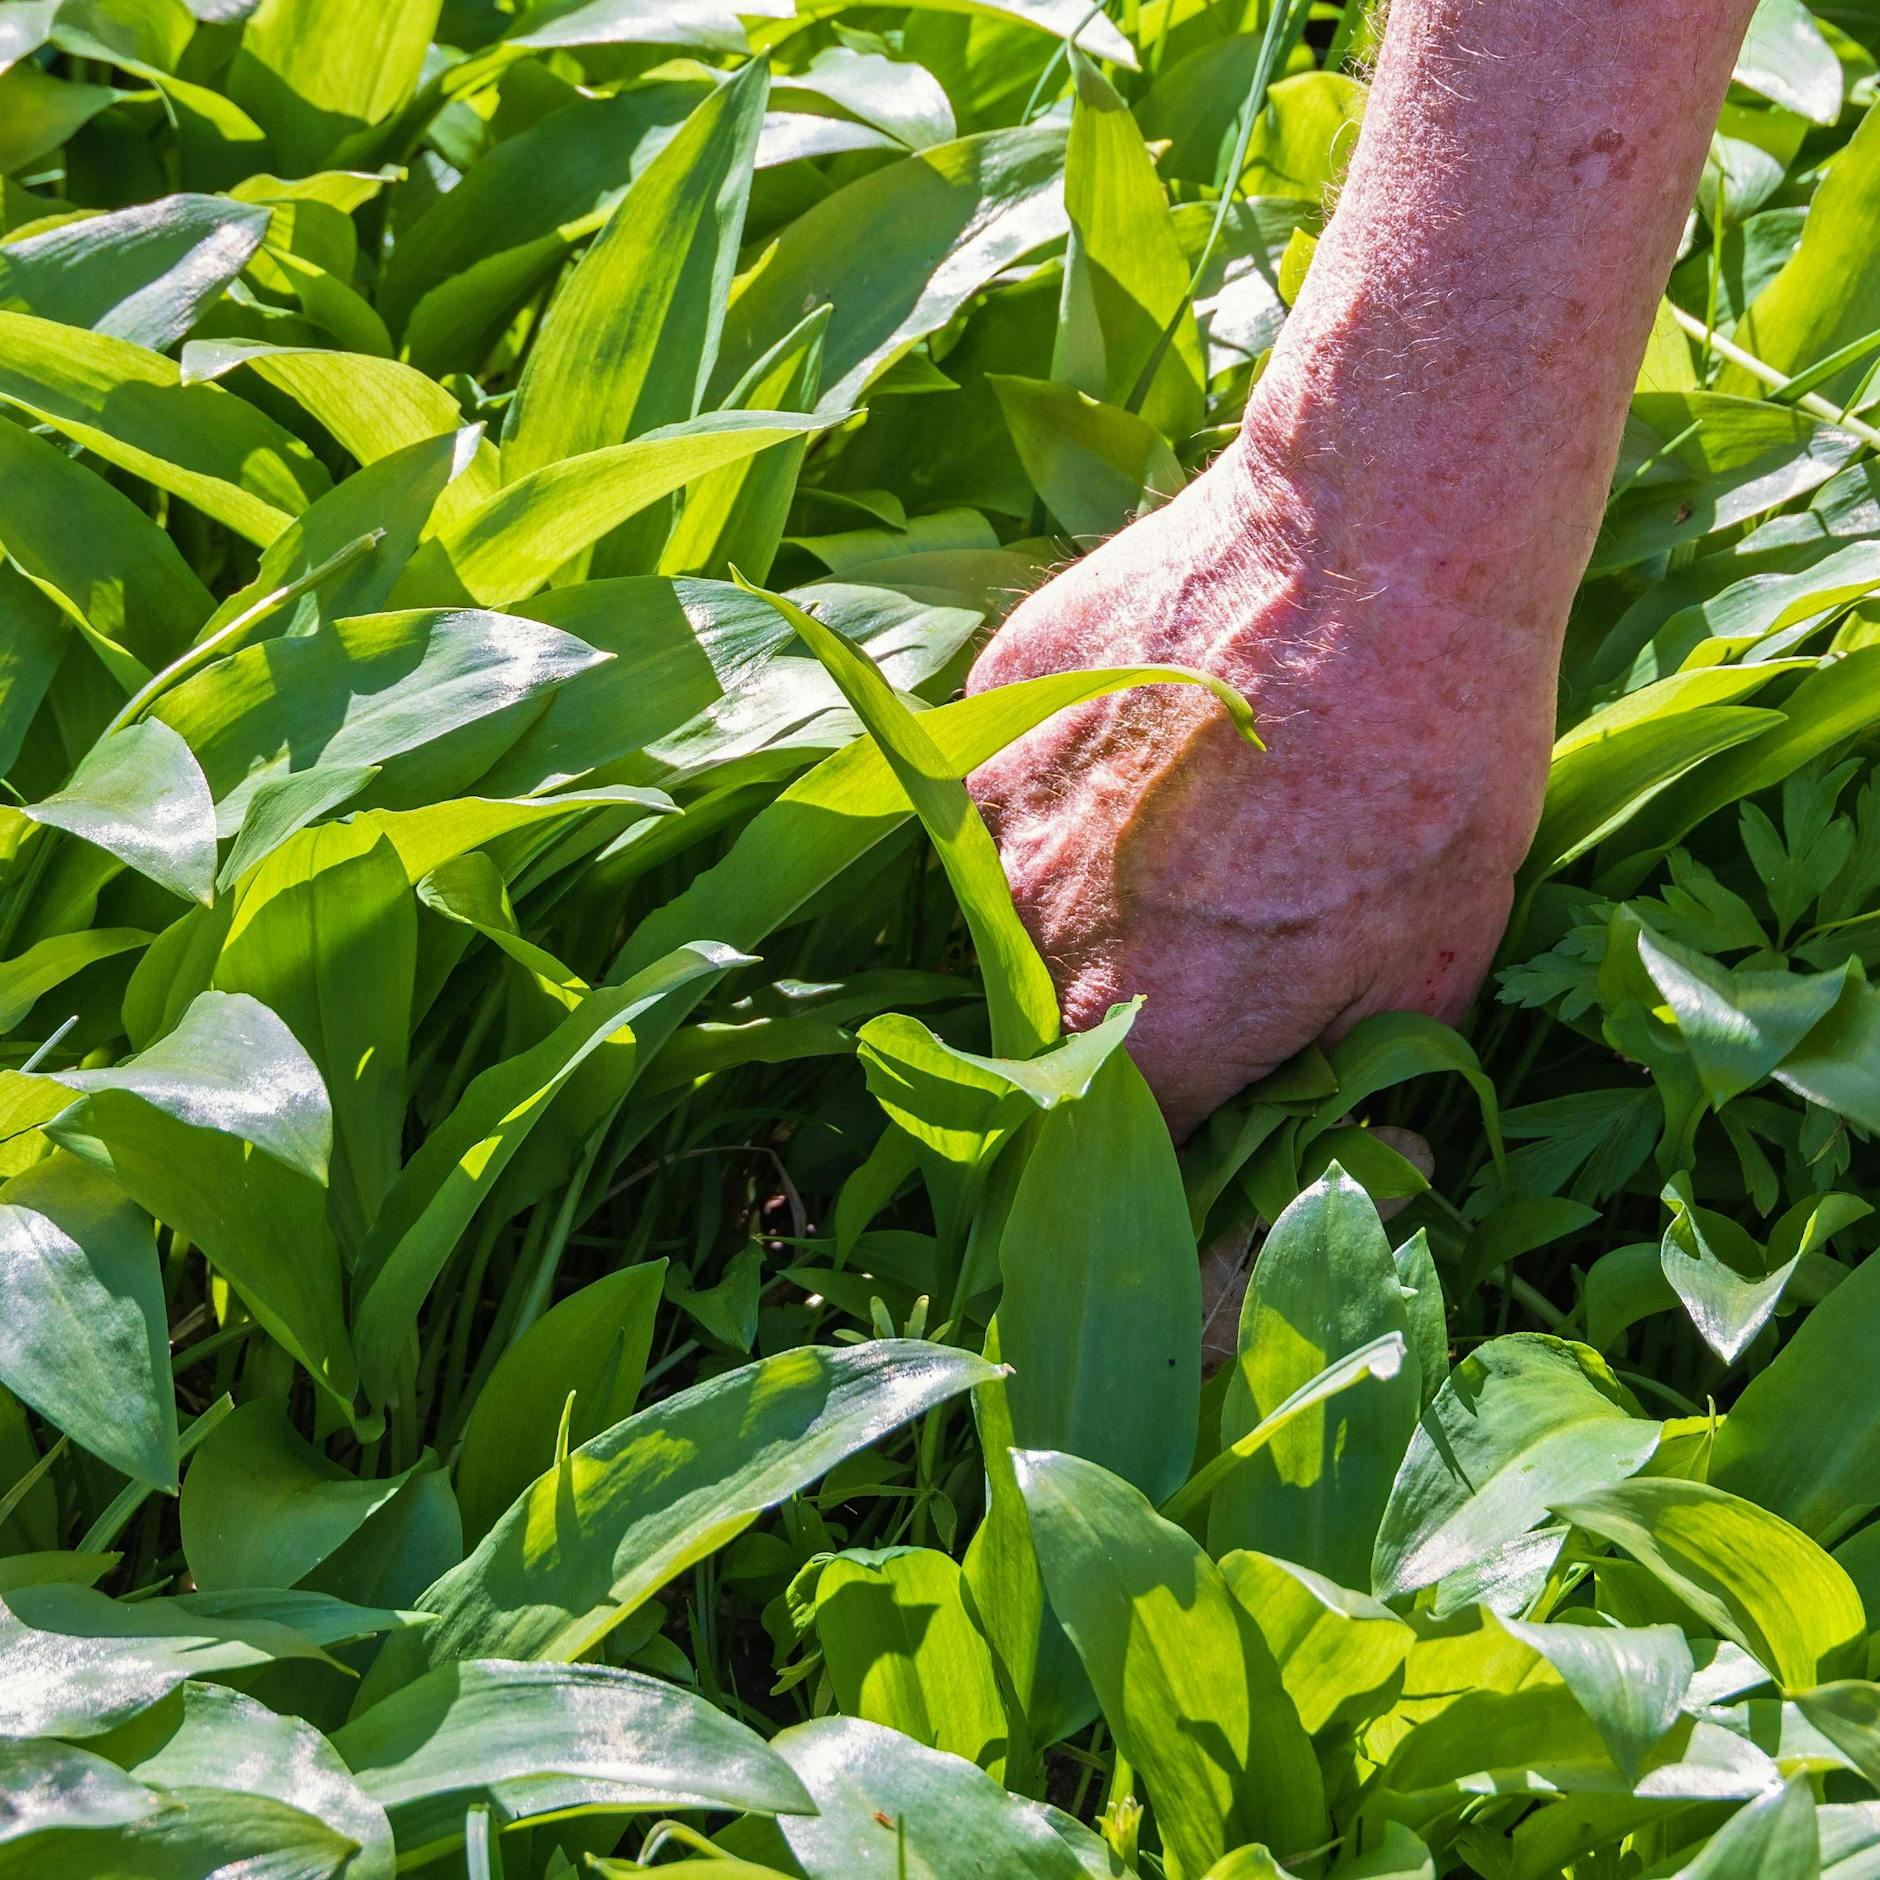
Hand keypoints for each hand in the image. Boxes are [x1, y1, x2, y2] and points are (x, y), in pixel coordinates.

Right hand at [967, 424, 1561, 1139]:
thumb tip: (1332, 1168)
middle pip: (1061, 1037)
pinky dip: (1077, 797)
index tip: (1239, 1138)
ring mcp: (994, 814)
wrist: (1380, 538)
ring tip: (1205, 829)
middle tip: (1236, 949)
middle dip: (1142, 1025)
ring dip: (1099, 905)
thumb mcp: (1432, 968)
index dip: (1186, 1176)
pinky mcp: (990, 708)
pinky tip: (1166, 745)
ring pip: (1024, 911)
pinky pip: (1013, 796)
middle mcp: (1033, 939)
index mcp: (1146, 1031)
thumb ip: (1342, 1098)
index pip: (1125, 1164)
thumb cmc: (1431, 767)